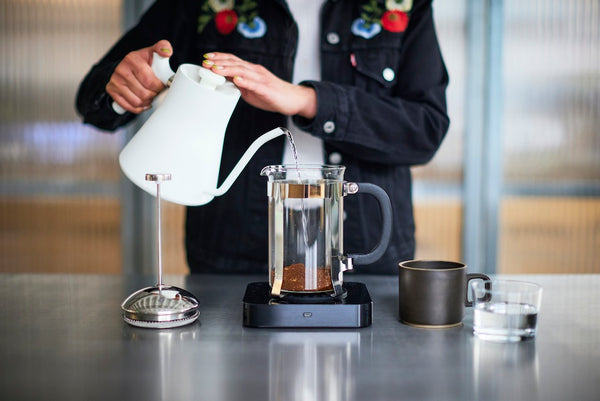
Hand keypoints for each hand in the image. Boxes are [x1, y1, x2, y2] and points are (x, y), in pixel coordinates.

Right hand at [106, 40, 172, 113]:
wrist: (126, 67)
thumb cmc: (142, 62)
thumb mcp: (152, 52)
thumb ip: (163, 47)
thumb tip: (167, 53)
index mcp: (132, 59)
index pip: (149, 81)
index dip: (159, 87)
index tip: (162, 86)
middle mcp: (121, 69)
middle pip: (144, 93)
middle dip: (153, 95)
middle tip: (156, 92)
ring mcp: (115, 80)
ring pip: (137, 102)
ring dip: (147, 102)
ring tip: (150, 96)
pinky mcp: (111, 90)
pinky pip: (129, 106)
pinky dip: (139, 108)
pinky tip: (143, 103)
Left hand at [202, 52, 316, 118]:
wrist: (292, 99)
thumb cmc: (271, 94)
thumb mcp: (251, 89)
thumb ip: (239, 85)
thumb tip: (225, 83)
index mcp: (250, 70)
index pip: (232, 60)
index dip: (219, 58)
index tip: (206, 58)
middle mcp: (255, 71)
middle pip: (235, 62)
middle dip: (219, 62)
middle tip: (205, 63)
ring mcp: (261, 78)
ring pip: (242, 70)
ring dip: (228, 69)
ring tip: (215, 69)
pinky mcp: (267, 88)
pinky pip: (254, 84)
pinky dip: (245, 80)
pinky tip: (236, 79)